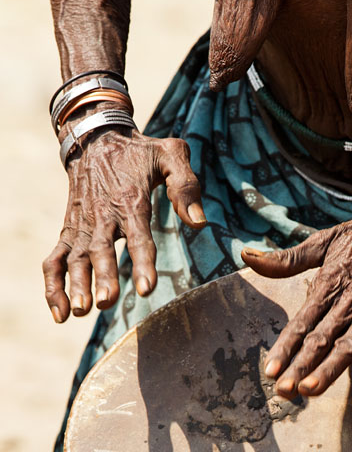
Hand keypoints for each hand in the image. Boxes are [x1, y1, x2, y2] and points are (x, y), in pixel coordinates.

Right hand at [43, 127, 205, 321]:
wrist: (95, 137)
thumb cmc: (140, 152)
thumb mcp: (170, 154)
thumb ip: (186, 186)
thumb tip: (199, 223)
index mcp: (130, 200)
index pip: (138, 236)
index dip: (142, 262)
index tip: (146, 288)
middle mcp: (103, 215)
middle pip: (101, 250)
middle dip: (102, 276)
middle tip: (106, 302)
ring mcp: (82, 225)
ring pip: (75, 258)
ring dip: (75, 285)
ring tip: (80, 311)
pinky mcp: (69, 232)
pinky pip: (54, 260)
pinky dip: (52, 286)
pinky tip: (60, 314)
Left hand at [241, 205, 351, 399]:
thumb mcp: (323, 242)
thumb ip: (287, 259)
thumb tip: (246, 257)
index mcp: (327, 287)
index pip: (300, 324)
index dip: (284, 348)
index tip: (269, 371)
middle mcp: (347, 304)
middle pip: (319, 341)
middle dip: (300, 367)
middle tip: (283, 391)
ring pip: (346, 347)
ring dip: (329, 370)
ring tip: (311, 390)